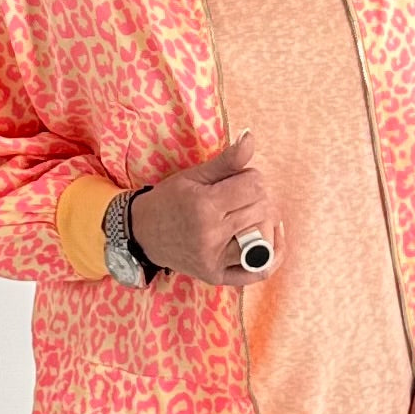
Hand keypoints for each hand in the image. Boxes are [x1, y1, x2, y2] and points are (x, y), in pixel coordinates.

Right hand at [132, 129, 284, 287]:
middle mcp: (211, 235)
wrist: (142, 234)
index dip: (251, 178)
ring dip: (265, 224)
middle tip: (244, 197)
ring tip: (253, 216)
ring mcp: (214, 260)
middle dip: (258, 198)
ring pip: (264, 239)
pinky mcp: (216, 276)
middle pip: (262, 210)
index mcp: (205, 206)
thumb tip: (251, 137)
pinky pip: (258, 271)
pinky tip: (272, 241)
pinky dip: (271, 257)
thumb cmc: (169, 201)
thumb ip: (226, 160)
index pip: (254, 187)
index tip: (240, 180)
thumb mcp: (194, 176)